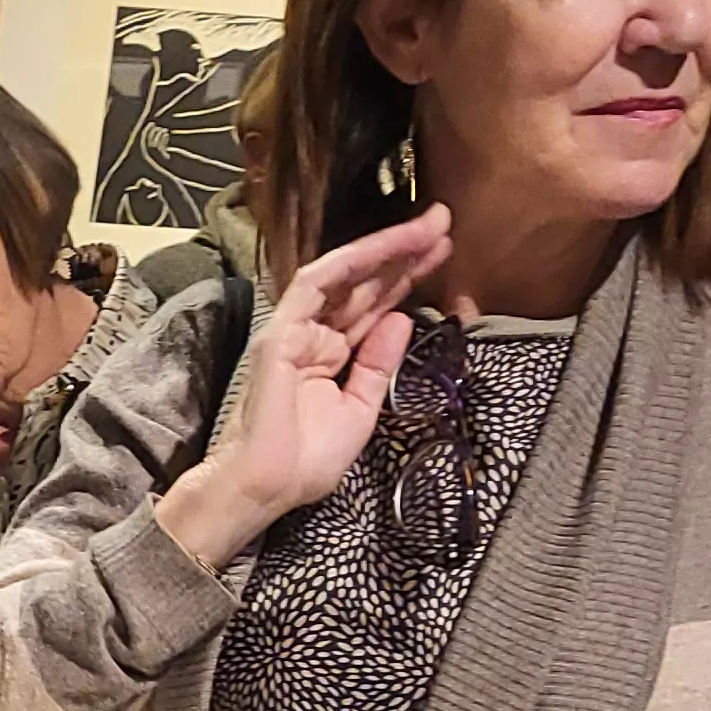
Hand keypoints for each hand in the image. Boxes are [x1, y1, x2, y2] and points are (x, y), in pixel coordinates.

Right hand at [158, 204, 455, 571]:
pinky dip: (350, 263)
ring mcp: (296, 331)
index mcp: (333, 356)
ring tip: (427, 227)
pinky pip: (315, 285)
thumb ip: (379, 365)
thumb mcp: (360, 411)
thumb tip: (401, 320)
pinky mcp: (282, 332)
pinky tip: (385, 246)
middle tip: (444, 222)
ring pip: (344, 276)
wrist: (266, 488)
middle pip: (365, 285)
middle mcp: (315, 336)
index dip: (407, 278)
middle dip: (405, 254)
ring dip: (385, 249)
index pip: (374, 307)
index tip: (443, 253)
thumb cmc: (304, 463)